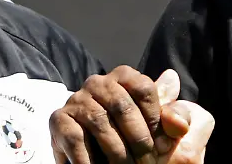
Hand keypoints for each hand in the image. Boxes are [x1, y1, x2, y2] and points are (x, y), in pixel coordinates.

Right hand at [50, 66, 214, 163]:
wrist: (100, 161)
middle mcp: (97, 82)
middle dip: (139, 141)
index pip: (144, 88)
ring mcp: (76, 100)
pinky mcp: (58, 120)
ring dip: (117, 154)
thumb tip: (173, 81)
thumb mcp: (160, 131)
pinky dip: (90, 160)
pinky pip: (76, 140)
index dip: (156, 119)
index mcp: (124, 77)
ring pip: (100, 123)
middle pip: (123, 106)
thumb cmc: (133, 142)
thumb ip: (172, 112)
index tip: (162, 144)